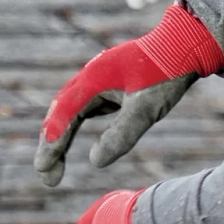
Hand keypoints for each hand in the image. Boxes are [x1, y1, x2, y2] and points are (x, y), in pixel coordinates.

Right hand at [41, 0, 223, 177]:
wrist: (181, 46)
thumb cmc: (165, 77)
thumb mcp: (145, 111)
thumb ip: (120, 135)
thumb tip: (95, 161)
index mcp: (93, 80)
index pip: (64, 115)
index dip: (53, 143)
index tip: (42, 169)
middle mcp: (89, 78)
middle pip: (60, 113)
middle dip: (50, 145)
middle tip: (46, 176)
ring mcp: (97, 80)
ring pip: (69, 110)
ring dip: (59, 136)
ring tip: (53, 164)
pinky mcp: (107, 85)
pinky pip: (83, 107)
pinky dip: (72, 124)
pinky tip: (70, 139)